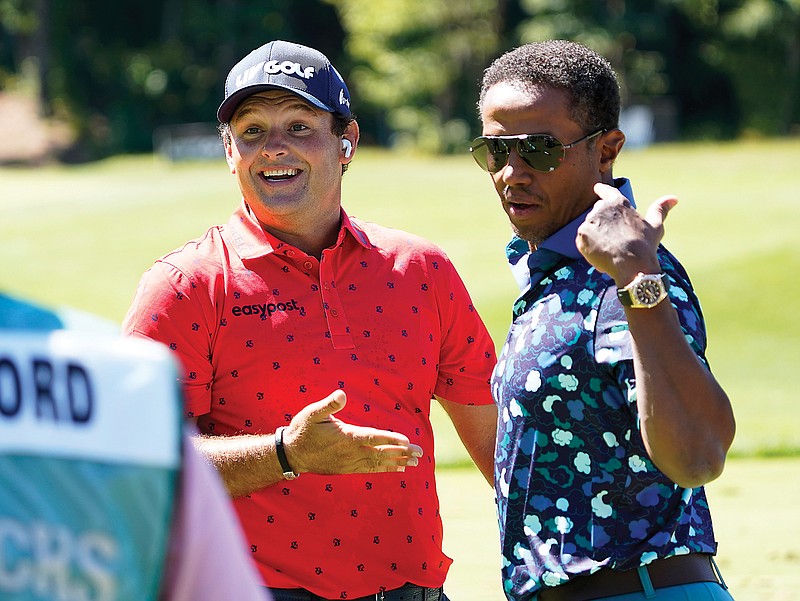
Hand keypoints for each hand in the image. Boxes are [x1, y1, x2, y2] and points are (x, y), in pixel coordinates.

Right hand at [282, 390, 422, 474]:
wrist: (290, 455)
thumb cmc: (302, 430)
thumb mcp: (312, 413)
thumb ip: (328, 404)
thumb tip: (341, 394)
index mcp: (345, 437)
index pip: (373, 438)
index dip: (391, 439)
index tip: (407, 441)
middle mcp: (350, 452)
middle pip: (380, 453)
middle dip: (401, 453)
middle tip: (420, 454)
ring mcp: (349, 463)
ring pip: (378, 464)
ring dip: (397, 463)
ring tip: (414, 463)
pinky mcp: (346, 469)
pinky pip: (370, 470)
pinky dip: (384, 470)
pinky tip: (397, 470)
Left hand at [576, 183, 677, 285]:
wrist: (632, 265)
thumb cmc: (645, 245)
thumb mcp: (655, 226)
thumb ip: (660, 209)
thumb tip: (674, 198)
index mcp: (618, 202)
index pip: (606, 191)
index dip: (601, 190)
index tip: (596, 187)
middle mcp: (601, 208)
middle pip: (597, 215)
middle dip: (603, 226)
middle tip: (616, 241)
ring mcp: (589, 221)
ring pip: (590, 229)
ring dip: (597, 238)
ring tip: (611, 250)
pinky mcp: (581, 235)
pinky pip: (582, 241)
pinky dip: (589, 248)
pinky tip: (602, 255)